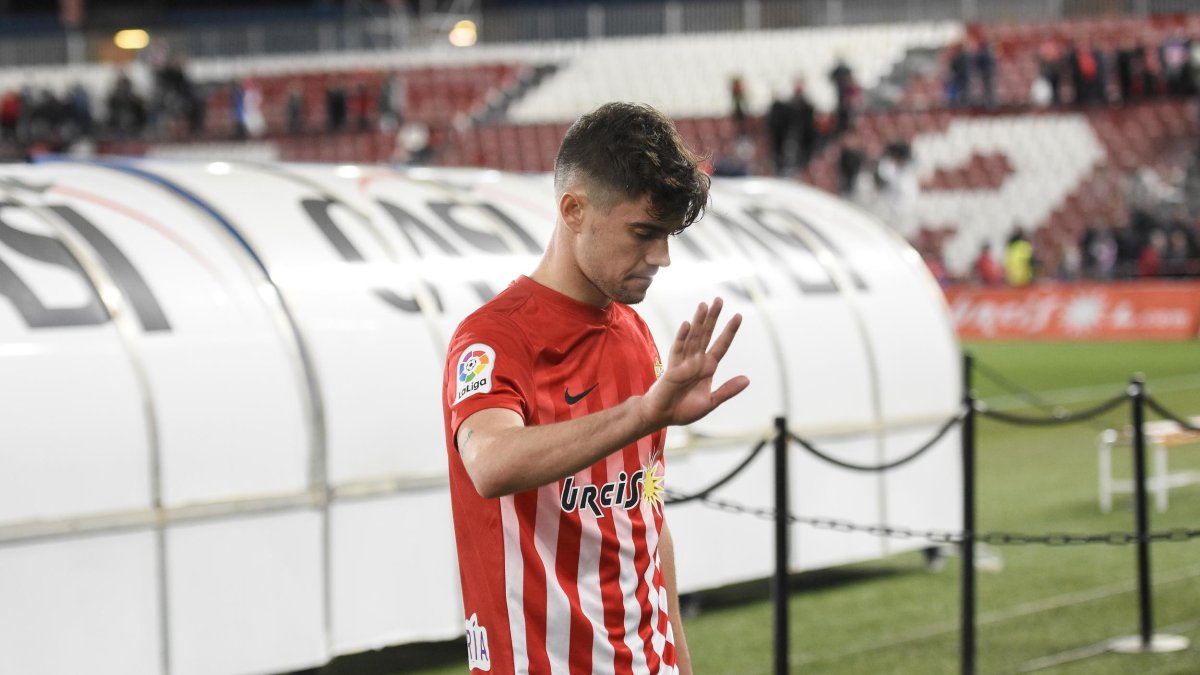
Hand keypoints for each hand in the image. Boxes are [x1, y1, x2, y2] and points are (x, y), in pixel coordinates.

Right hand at [640, 297, 749, 428]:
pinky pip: (678, 349)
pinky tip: (688, 324)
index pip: (721, 345)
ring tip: (704, 305)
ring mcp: (684, 362)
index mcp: (708, 367)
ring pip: (693, 337)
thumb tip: (747, 379)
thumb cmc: (684, 409)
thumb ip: (727, 390)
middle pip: (707, 335)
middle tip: (719, 299)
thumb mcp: (711, 402)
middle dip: (713, 318)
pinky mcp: (672, 367)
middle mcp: (697, 360)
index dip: (730, 331)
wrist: (663, 416)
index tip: (738, 315)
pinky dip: (682, 337)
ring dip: (698, 322)